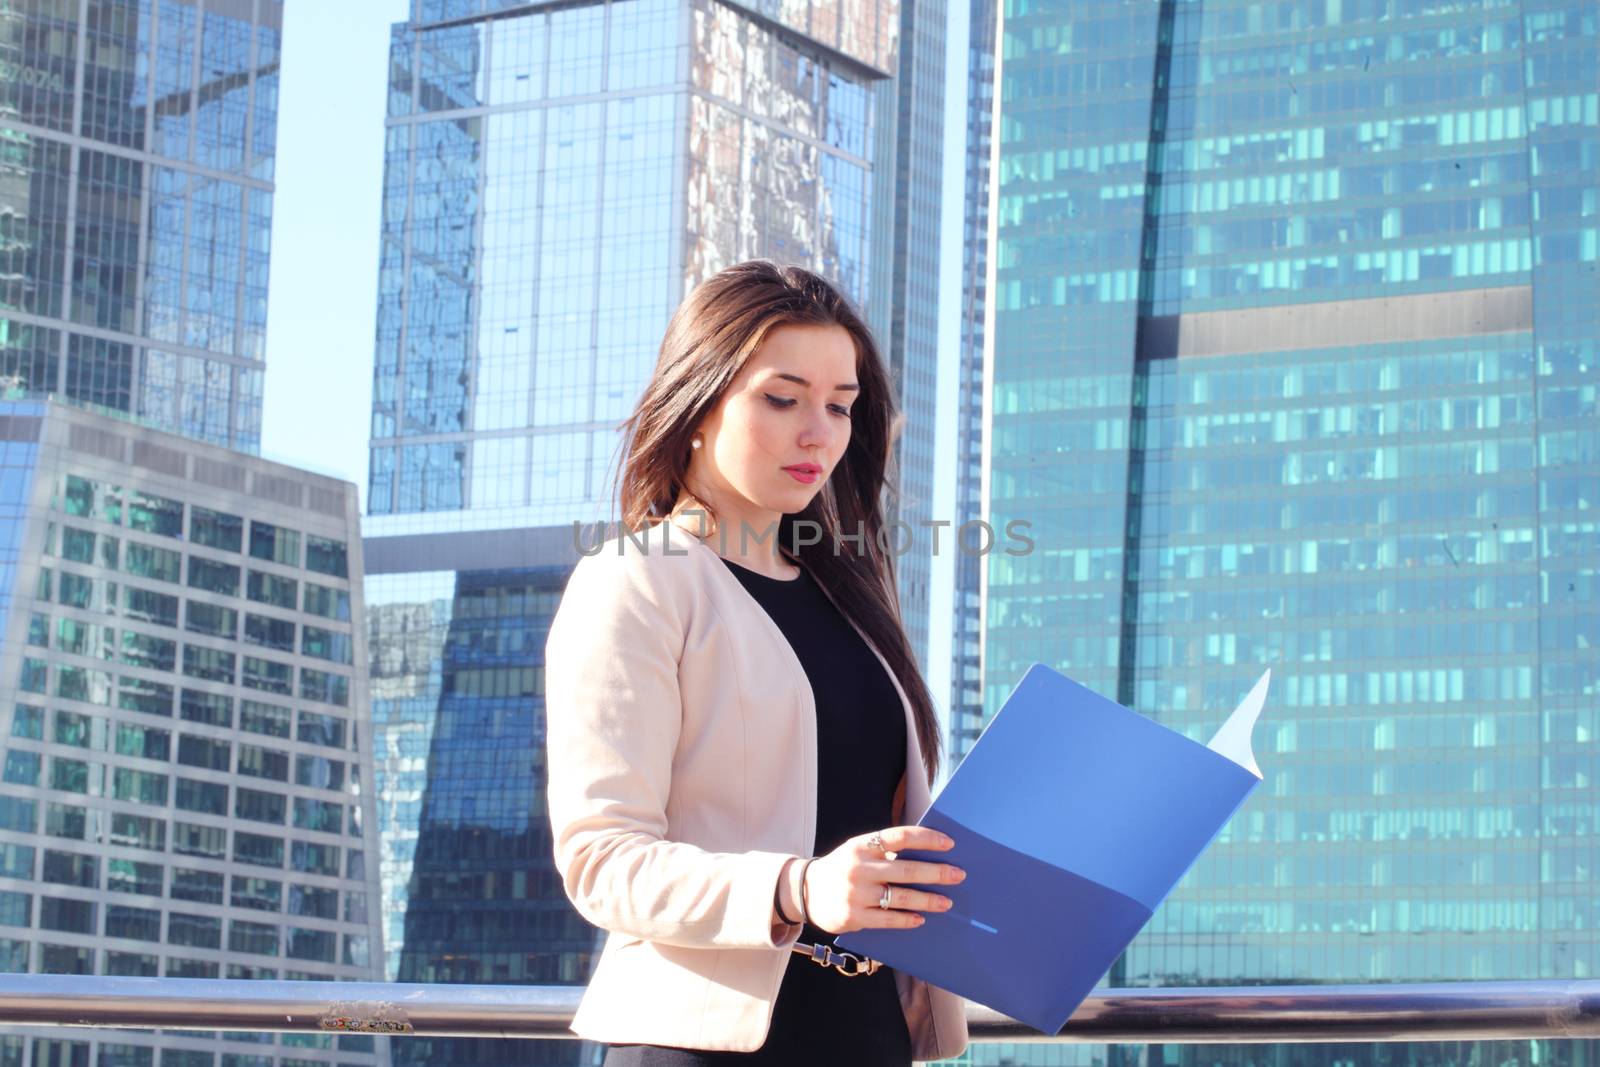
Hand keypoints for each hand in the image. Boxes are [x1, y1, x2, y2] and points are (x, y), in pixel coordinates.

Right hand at [801, 826, 964, 933]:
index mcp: (863, 845)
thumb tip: (929, 855)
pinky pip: (887, 919)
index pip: (900, 836)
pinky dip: (907, 919)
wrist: (805, 891)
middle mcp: (859, 867)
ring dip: (928, 900)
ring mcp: (855, 893)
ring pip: (900, 897)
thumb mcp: (858, 851)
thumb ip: (885, 852)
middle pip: (906, 869)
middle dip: (936, 872)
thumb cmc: (843, 868)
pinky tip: (921, 919)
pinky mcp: (853, 916)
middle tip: (958, 875)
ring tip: (946, 902)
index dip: (926, 838)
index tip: (950, 843)